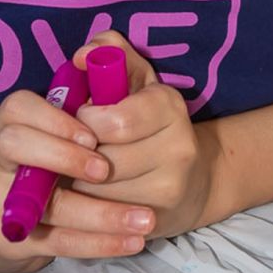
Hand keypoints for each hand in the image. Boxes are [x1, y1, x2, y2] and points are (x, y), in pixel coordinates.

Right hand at [0, 83, 155, 272]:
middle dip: (64, 157)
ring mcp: (1, 198)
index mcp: (12, 118)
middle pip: (14, 145)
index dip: (55, 119)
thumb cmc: (67, 145)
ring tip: (145, 219)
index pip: (20, 106)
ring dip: (99, 214)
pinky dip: (98, 243)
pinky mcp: (15, 240)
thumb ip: (98, 67)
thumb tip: (92, 52)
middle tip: (106, 171)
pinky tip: (133, 241)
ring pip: (45, 205)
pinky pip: (57, 243)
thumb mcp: (87, 103)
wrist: (23, 209)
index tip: (93, 133)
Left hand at [71, 32, 222, 237]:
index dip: (87, 122)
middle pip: (103, 159)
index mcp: (169, 105)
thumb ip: (109, 52)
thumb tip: (82, 55)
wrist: (195, 181)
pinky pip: (105, 216)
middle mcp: (179, 147)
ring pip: (100, 191)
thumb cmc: (148, 121)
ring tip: (81, 173)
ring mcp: (171, 187)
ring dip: (79, 183)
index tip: (83, 120)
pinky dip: (90, 207)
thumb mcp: (135, 79)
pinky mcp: (159, 220)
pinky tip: (94, 197)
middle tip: (77, 150)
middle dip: (79, 156)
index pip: (115, 121)